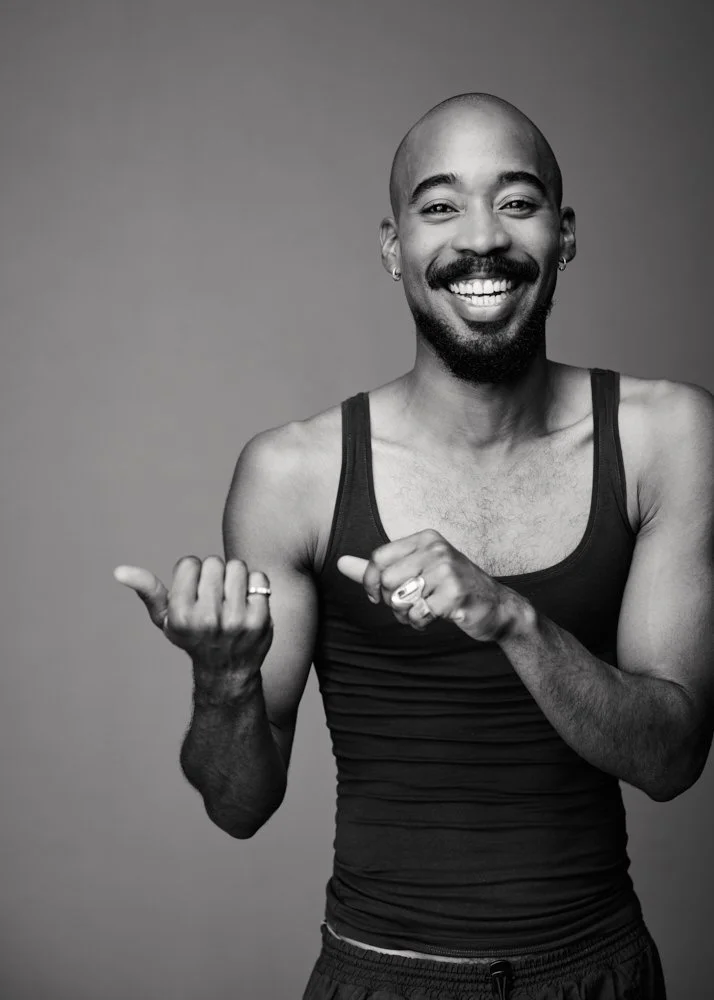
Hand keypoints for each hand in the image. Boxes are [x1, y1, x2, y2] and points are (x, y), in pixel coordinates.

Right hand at [113, 556, 272, 699]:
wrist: (227, 670)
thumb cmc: (193, 636)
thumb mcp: (166, 618)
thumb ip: (147, 591)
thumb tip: (119, 571)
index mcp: (181, 616)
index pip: (189, 563)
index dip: (191, 573)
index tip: (194, 592)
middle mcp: (207, 620)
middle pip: (213, 562)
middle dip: (213, 574)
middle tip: (214, 597)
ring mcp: (236, 621)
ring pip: (237, 566)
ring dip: (235, 577)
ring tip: (230, 598)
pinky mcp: (260, 620)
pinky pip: (259, 578)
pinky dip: (255, 586)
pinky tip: (248, 604)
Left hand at [336, 529, 516, 641]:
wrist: (497, 607)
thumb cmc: (451, 588)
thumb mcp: (416, 570)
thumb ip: (378, 568)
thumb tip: (340, 562)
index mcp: (425, 538)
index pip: (378, 558)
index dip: (370, 582)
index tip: (376, 596)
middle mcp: (436, 549)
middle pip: (386, 580)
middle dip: (390, 601)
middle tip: (407, 606)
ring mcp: (447, 570)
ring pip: (400, 599)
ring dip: (405, 614)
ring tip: (421, 612)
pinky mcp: (455, 594)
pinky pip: (417, 615)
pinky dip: (420, 623)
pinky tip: (435, 618)